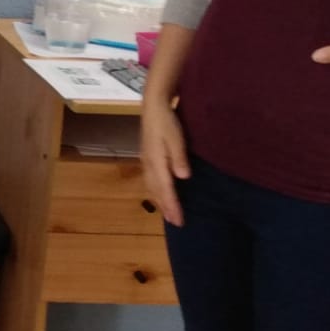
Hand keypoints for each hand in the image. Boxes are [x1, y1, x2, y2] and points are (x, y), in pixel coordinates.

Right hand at [139, 98, 190, 226]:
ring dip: (160, 201)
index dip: (172, 205)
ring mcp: (146, 161)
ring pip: (151, 187)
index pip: (165, 188)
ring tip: (167, 214)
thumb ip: (179, 157)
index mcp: (156, 161)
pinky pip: (150, 181)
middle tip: (176, 223)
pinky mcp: (147, 158)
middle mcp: (148, 164)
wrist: (153, 107)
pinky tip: (160, 194)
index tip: (179, 220)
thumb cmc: (167, 121)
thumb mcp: (176, 137)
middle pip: (156, 191)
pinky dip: (156, 192)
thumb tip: (183, 177)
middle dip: (166, 207)